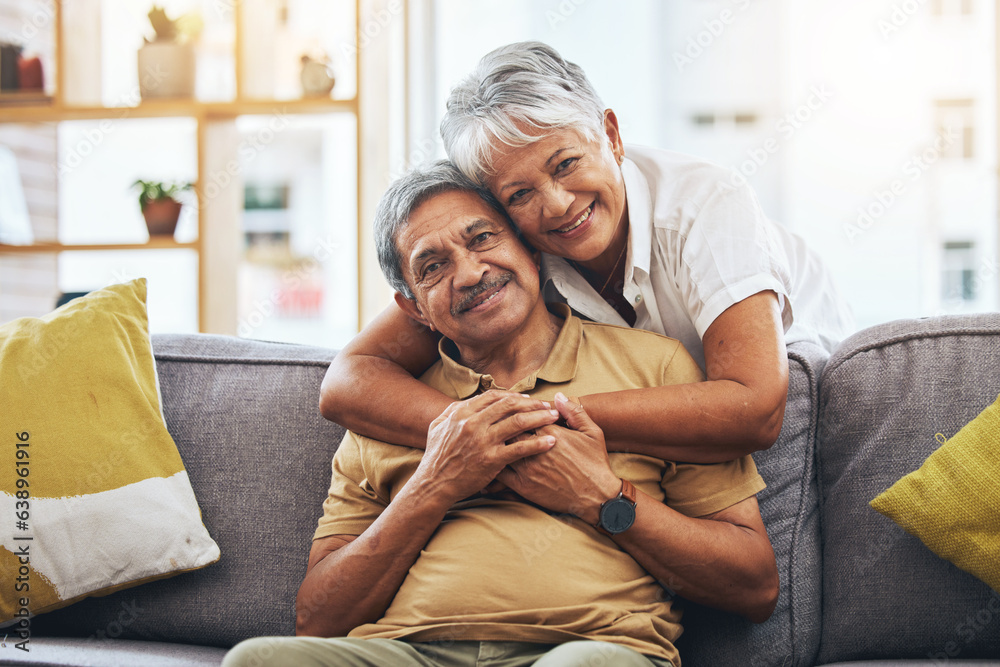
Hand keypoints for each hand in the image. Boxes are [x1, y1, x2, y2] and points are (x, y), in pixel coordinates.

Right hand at [413, 390, 558, 504]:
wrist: (433, 485)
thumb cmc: (436, 457)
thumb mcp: (437, 427)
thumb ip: (452, 410)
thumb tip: (467, 401)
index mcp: (462, 413)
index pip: (494, 396)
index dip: (514, 396)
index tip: (528, 399)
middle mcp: (473, 423)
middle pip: (510, 405)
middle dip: (532, 403)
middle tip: (548, 405)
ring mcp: (483, 441)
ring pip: (519, 422)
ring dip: (540, 417)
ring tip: (554, 417)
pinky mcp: (492, 460)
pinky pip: (520, 448)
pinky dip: (538, 444)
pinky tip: (551, 442)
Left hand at [496, 393, 619, 523]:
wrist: (596, 497)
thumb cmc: (595, 463)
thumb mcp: (592, 432)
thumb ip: (574, 412)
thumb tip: (558, 396)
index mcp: (550, 432)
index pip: (523, 414)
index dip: (516, 411)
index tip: (512, 411)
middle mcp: (535, 448)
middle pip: (508, 429)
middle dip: (501, 424)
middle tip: (493, 421)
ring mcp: (528, 468)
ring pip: (501, 449)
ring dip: (494, 443)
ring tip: (488, 438)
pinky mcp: (523, 486)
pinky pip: (500, 473)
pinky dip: (492, 465)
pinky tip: (488, 461)